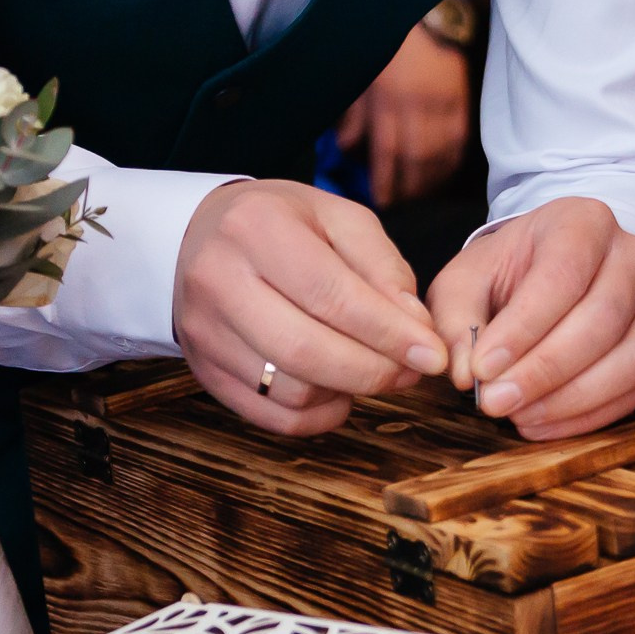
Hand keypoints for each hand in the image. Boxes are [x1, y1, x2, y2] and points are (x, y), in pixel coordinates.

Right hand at [174, 180, 447, 436]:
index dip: (389, 333)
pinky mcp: (204, 369)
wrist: (201, 234)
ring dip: (348, 391)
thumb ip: (383, 267)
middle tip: (412, 371)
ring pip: (291, 390)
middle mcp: (218, 281)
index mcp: (255, 228)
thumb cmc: (283, 223)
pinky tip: (337, 389)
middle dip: (373, 371)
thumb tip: (417, 329)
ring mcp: (204, 331)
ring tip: (373, 368)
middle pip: (306, 351)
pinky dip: (318, 414)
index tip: (433, 355)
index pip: (331, 296)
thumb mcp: (338, 218)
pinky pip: (271, 416)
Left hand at [337, 23, 470, 205]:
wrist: (423, 16)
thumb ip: (353, 116)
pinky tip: (443, 175)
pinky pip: (459, 140)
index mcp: (388, 99)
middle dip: (409, 187)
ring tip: (421, 195)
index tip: (383, 200)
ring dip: (431, 180)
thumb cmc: (384, 48)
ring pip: (441, 153)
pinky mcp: (462, 99)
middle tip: (402, 203)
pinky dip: (452, 162)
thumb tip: (349, 151)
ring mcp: (444, 102)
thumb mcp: (359, 77)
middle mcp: (418, 104)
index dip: (386, 181)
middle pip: (416, 158)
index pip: (387, 151)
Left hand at [429, 197, 634, 439]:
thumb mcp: (467, 279)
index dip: (522, 328)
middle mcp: (631, 256)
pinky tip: (543, 423)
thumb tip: (464, 373)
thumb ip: (456, 320)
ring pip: (628, 359)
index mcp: (583, 223)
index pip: (562, 275)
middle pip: (602, 319)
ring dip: (569, 399)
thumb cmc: (509, 271)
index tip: (482, 368)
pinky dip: (588, 416)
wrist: (549, 271)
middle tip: (495, 401)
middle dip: (544, 370)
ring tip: (517, 416)